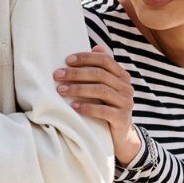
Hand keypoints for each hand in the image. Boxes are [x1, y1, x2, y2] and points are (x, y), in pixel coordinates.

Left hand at [54, 45, 140, 163]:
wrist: (120, 135)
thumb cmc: (107, 106)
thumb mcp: (105, 87)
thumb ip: (101, 69)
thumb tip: (96, 47)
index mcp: (122, 76)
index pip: (105, 60)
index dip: (85, 58)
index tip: (66, 60)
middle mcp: (126, 87)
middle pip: (100, 74)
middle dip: (76, 73)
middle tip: (57, 75)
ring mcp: (126, 103)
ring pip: (101, 90)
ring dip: (78, 89)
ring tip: (61, 90)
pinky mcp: (122, 119)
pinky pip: (104, 110)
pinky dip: (87, 107)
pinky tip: (74, 107)